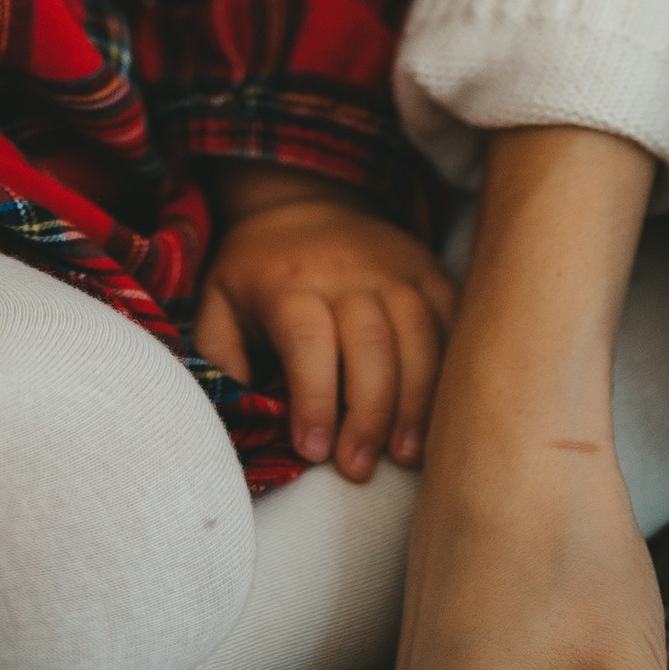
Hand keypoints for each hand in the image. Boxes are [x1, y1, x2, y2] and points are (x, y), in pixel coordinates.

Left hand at [192, 169, 459, 478]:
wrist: (305, 200)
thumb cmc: (258, 271)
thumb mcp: (216, 302)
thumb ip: (221, 356)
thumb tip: (244, 412)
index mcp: (289, 281)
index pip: (308, 340)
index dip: (315, 399)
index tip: (315, 452)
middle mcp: (347, 271)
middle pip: (370, 344)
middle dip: (368, 415)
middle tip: (359, 468)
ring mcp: (396, 269)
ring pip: (418, 336)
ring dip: (416, 402)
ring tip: (406, 456)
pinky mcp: (430, 273)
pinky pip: (452, 323)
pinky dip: (451, 373)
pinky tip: (441, 418)